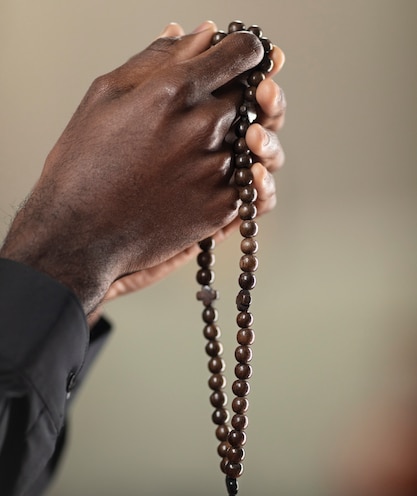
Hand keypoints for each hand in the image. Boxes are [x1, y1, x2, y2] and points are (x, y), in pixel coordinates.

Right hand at [1, 21, 284, 317]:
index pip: (242, 52)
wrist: (79, 235)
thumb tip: (199, 34)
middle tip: (215, 105)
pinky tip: (215, 176)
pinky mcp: (222, 208)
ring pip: (255, 140)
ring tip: (205, 147)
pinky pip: (254, 183)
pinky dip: (244, 176)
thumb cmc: (83, 166)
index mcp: (175, 90)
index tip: (236, 58)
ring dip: (241, 137)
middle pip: (252, 95)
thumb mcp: (106, 95)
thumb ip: (158, 59)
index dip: (243, 50)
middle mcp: (204, 126)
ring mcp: (217, 170)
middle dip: (242, 93)